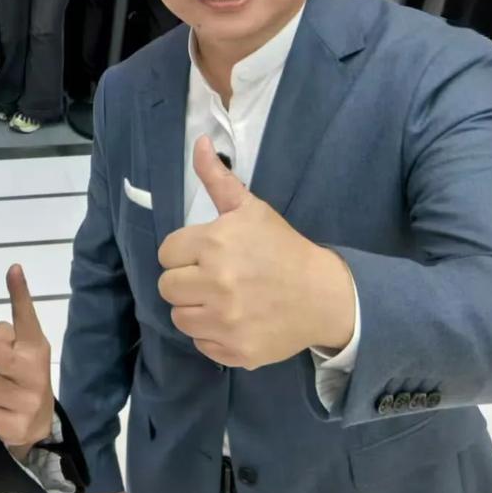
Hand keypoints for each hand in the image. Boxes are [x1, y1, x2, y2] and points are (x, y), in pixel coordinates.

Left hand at [0, 265, 54, 461]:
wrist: (38, 426)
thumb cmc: (19, 378)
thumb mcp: (17, 354)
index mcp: (34, 347)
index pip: (26, 317)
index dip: (19, 293)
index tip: (13, 269)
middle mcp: (34, 372)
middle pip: (3, 357)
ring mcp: (26, 402)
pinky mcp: (15, 427)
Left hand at [156, 136, 356, 368]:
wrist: (325, 295)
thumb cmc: (282, 248)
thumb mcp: (250, 208)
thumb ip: (217, 178)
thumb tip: (199, 141)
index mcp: (215, 244)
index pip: (167, 253)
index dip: (184, 252)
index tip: (206, 253)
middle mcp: (216, 284)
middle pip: (167, 287)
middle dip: (186, 280)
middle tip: (212, 276)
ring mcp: (226, 322)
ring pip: (179, 318)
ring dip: (195, 309)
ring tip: (220, 299)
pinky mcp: (236, 351)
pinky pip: (201, 344)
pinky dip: (212, 335)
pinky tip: (233, 320)